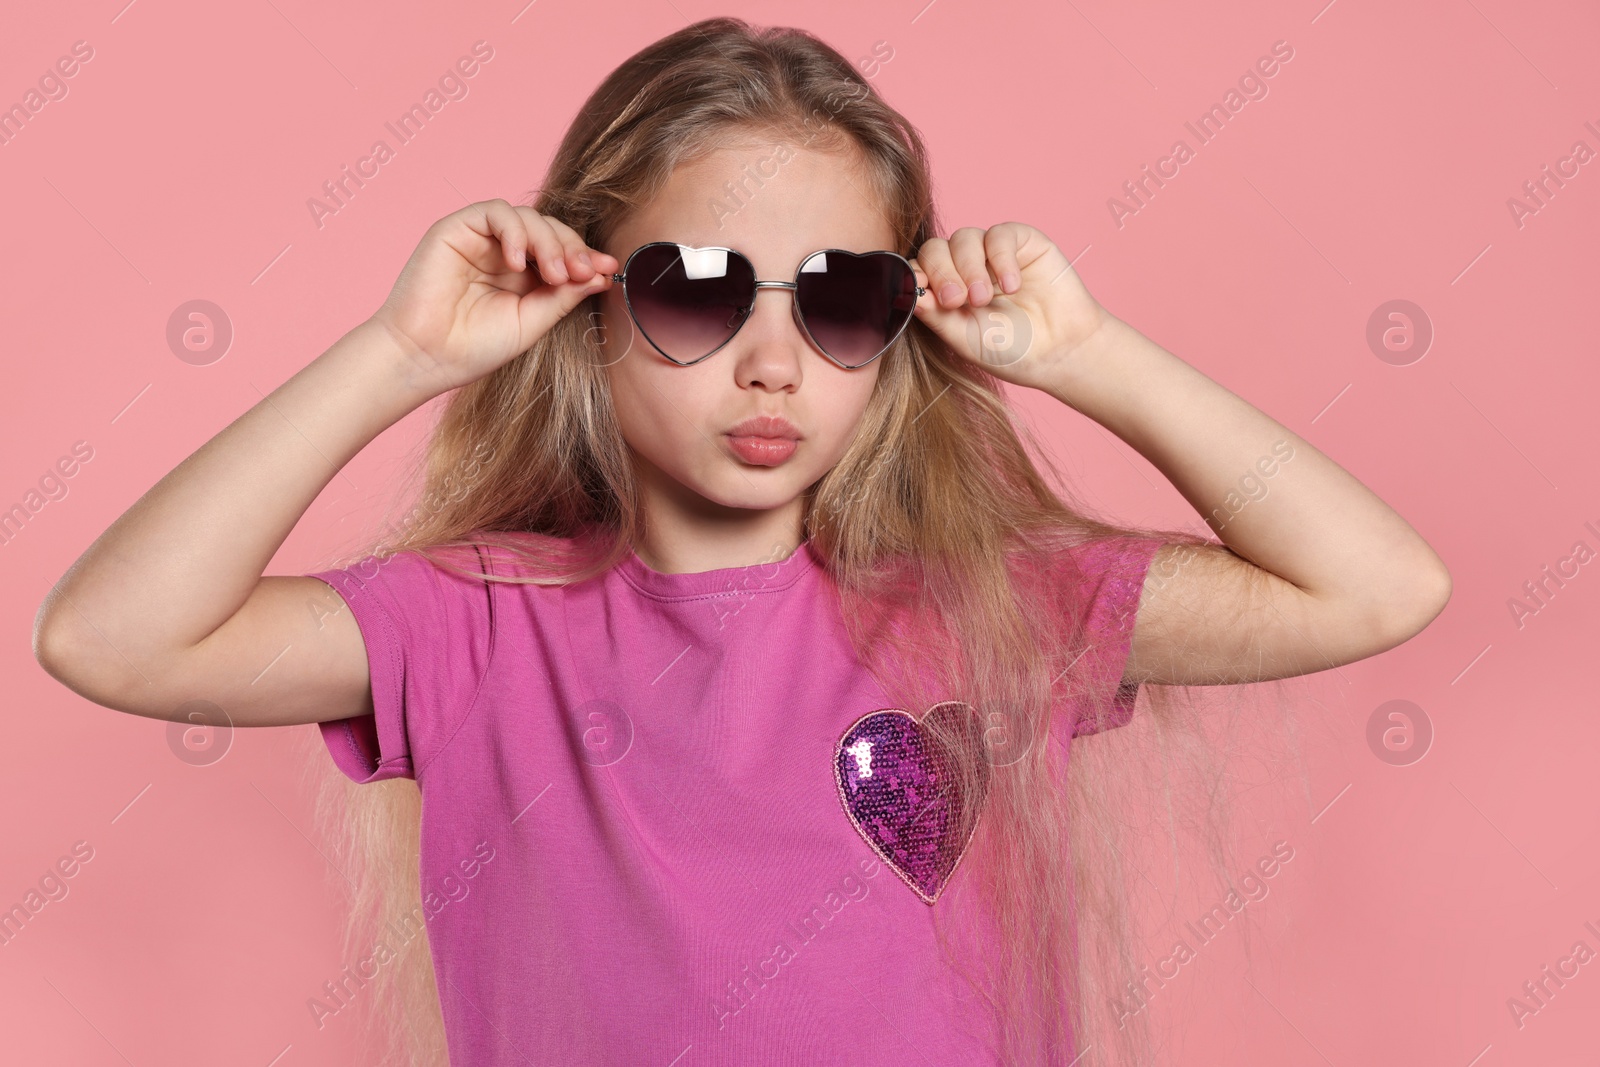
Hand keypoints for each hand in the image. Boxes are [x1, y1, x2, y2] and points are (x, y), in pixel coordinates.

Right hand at [370, 199, 618, 395]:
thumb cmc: (474, 347)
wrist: (426, 357)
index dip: (586, 256)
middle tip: (582, 272)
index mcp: (525, 276)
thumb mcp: (532, 322)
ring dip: (549, 241)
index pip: (562, 252)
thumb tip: (602, 274)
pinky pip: (496, 212)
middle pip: (550, 230)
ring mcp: (481, 240)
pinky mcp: (457, 228)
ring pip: (528, 217)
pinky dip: (515, 231)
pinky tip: (518, 262)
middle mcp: (504, 253)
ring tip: (553, 274)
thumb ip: (564, 296)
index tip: (609, 269)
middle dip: (572, 248)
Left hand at [908, 222, 1111, 392]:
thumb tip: (902, 292)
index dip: (914, 276)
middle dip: (941, 272)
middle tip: (956, 300)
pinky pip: (999, 235)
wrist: (1060, 352)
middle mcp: (964, 267)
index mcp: (944, 290)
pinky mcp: (1021, 242)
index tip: (923, 294)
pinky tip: (1011, 286)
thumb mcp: (964, 339)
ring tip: (984, 299)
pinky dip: (1001, 259)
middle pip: (935, 249)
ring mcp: (991, 253)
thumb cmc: (1011, 350)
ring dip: (969, 267)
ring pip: (964, 238)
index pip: (917, 269)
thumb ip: (935, 315)